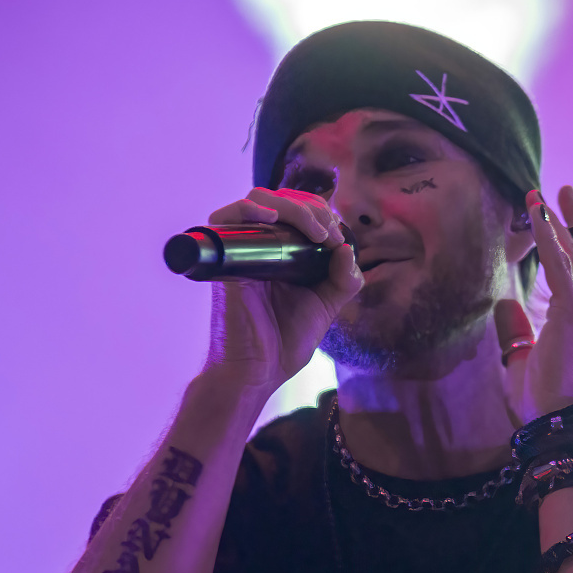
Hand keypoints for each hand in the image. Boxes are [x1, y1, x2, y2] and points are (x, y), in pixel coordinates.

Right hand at [201, 187, 362, 392]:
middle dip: (313, 209)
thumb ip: (343, 279)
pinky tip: (271, 218)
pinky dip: (249, 209)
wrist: (258, 373)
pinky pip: (225, 219)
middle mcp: (259, 246)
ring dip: (293, 208)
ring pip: (258, 199)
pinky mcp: (224, 261)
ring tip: (314, 232)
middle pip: (281, 198)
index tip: (337, 240)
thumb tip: (347, 247)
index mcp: (282, 252)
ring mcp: (240, 251)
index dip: (322, 213)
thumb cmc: (285, 343)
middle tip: (329, 236)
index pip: (298, 208)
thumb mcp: (326, 305)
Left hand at [495, 186, 572, 421]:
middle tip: (567, 195)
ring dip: (563, 220)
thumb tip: (504, 303)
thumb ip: (518, 330)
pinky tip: (538, 215)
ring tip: (552, 194)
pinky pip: (561, 263)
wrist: (558, 420)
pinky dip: (549, 235)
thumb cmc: (543, 399)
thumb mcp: (526, 357)